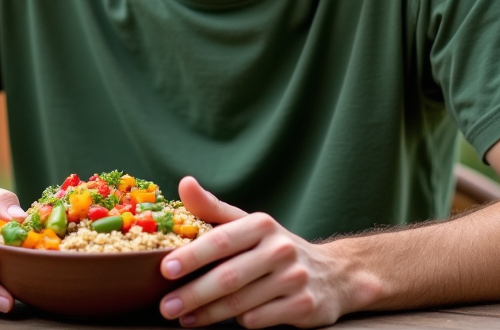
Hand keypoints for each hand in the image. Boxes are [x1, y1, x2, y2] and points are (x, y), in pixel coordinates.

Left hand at [159, 177, 347, 327]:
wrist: (333, 274)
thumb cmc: (275, 247)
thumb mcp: (248, 223)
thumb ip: (212, 208)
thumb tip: (184, 183)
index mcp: (262, 224)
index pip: (220, 240)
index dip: (192, 256)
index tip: (165, 270)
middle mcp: (280, 249)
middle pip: (228, 277)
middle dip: (193, 294)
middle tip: (167, 307)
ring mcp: (294, 278)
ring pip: (241, 303)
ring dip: (208, 313)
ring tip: (184, 317)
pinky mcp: (303, 306)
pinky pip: (259, 319)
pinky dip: (238, 322)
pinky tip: (224, 322)